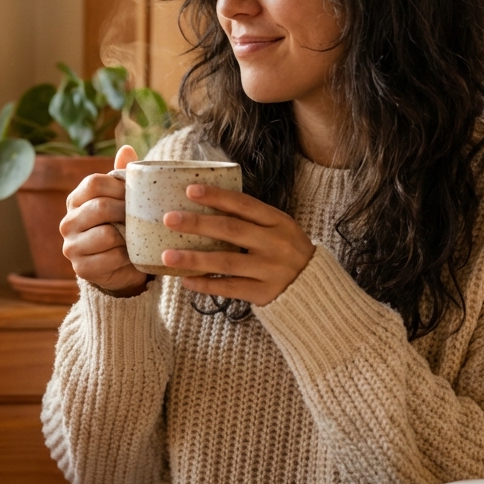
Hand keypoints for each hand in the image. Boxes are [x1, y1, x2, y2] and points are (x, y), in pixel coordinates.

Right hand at [59, 145, 149, 296]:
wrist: (116, 267)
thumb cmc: (119, 226)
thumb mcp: (120, 200)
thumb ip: (121, 176)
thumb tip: (127, 148)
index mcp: (76, 200)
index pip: (94, 182)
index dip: (118, 185)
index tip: (135, 194)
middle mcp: (68, 222)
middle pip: (100, 207)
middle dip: (126, 211)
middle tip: (141, 216)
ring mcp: (71, 247)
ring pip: (106, 234)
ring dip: (127, 236)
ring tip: (136, 237)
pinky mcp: (81, 268)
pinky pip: (111, 257)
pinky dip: (127, 257)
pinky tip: (131, 256)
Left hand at [161, 185, 315, 305]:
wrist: (317, 290)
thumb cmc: (287, 253)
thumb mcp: (278, 230)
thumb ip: (251, 220)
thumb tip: (206, 206)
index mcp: (279, 221)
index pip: (244, 204)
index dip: (217, 196)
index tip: (189, 190)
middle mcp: (276, 244)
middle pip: (231, 230)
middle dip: (198, 223)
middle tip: (169, 219)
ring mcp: (271, 270)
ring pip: (227, 262)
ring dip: (194, 258)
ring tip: (167, 256)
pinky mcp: (265, 293)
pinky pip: (230, 288)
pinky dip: (206, 284)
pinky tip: (185, 281)